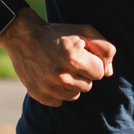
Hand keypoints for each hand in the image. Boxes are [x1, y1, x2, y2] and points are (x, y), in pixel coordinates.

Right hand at [0, 7, 116, 106]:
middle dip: (83, 74)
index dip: (93, 63)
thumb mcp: (85, 31)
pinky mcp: (38, 94)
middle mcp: (61, 76)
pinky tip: (52, 78)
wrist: (24, 37)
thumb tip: (109, 73)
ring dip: (72, 84)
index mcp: (74, 59)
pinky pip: (59, 102)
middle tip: (70, 61)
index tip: (83, 55)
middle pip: (88, 86)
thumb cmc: (59, 34)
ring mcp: (48, 87)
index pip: (100, 73)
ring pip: (75, 96)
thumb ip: (104, 49)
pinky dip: (58, 92)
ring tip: (61, 69)